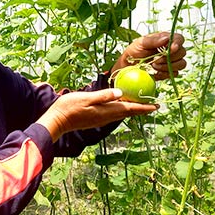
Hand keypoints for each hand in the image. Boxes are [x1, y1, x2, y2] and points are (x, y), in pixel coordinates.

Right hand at [37, 88, 157, 141]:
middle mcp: (107, 117)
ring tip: (141, 102)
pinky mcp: (96, 118)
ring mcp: (101, 119)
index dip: (144, 107)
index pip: (130, 109)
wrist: (57, 121)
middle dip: (141, 108)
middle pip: (129, 112)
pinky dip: (122, 108)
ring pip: (122, 113)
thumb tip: (121, 92)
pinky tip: (121, 103)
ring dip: (133, 108)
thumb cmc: (69, 108)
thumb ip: (104, 96)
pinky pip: (114, 113)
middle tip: (153, 102)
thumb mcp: (86, 98)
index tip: (157, 106)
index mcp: (106, 111)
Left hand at [112, 32, 186, 80]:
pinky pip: (175, 74)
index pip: (179, 38)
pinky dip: (165, 73)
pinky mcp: (169, 72)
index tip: (172, 48)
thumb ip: (153, 40)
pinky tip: (155, 72)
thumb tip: (166, 38)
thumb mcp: (140, 43)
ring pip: (181, 64)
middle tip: (155, 60)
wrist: (128, 67)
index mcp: (165, 39)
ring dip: (168, 66)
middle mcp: (171, 50)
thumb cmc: (134, 52)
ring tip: (154, 66)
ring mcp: (172, 61)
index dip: (178, 43)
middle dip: (169, 57)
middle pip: (182, 52)